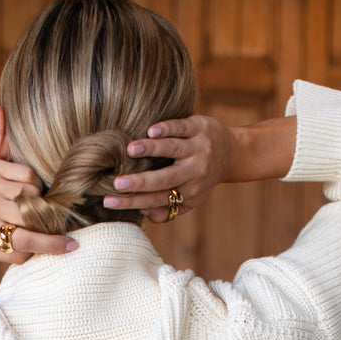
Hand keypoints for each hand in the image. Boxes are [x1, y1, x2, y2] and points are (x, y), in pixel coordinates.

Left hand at [0, 159, 77, 261]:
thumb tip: (34, 254)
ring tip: (33, 208)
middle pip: (33, 215)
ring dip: (40, 202)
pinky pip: (27, 173)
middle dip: (48, 222)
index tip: (71, 246)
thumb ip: (8, 256)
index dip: (51, 244)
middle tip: (50, 225)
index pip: (26, 241)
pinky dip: (34, 183)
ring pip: (33, 193)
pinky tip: (29, 191)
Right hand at [103, 116, 234, 223]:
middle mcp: (193, 173)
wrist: (231, 153)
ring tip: (130, 150)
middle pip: (163, 179)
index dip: (132, 201)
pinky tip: (151, 130)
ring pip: (173, 150)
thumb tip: (143, 211)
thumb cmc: (200, 179)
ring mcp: (197, 149)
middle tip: (116, 183)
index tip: (109, 200)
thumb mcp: (189, 201)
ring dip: (151, 150)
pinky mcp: (199, 128)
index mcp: (187, 193)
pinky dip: (167, 129)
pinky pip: (182, 128)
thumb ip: (166, 211)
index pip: (156, 199)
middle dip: (139, 182)